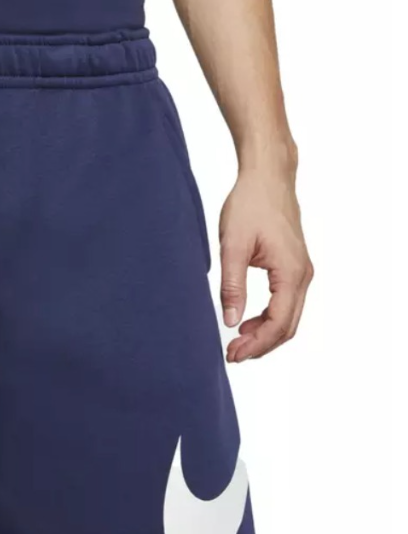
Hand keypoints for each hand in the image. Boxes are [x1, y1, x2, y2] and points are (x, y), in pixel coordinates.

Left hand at [218, 167, 313, 361]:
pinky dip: (268, 319)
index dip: (255, 344)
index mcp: (291, 273)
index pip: (278, 324)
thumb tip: (230, 321)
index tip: (231, 354)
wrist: (267, 178)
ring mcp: (301, 272)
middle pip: (287, 327)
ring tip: (236, 342)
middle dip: (261, 346)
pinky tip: (246, 322)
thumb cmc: (250, 205)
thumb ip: (232, 286)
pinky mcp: (294, 267)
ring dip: (265, 334)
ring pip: (288, 318)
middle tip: (231, 354)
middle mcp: (303, 275)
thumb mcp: (232, 247)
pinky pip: (286, 303)